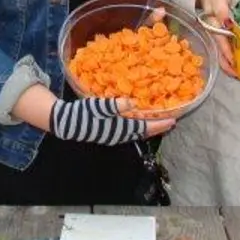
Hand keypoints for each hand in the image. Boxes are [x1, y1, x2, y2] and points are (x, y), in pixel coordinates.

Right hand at [51, 97, 173, 144]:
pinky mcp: (109, 134)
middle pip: (144, 132)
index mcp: (120, 128)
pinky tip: (139, 121)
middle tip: (171, 121)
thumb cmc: (83, 113)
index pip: (145, 126)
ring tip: (158, 121)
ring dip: (149, 128)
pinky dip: (138, 127)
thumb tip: (133, 103)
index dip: (159, 123)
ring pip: (137, 133)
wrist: (66, 123)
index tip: (173, 121)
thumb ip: (116, 104)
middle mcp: (120, 135)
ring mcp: (115, 136)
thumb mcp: (99, 105)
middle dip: (158, 127)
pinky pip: (130, 131)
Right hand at [195, 0, 237, 77]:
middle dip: (228, 67)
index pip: (221, 44)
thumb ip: (222, 11)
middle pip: (219, 54)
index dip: (228, 55)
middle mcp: (214, 35)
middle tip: (239, 77)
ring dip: (229, 66)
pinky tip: (238, 65)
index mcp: (214, 27)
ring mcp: (217, 37)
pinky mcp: (220, 36)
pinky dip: (230, 60)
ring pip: (221, 55)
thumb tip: (227, 23)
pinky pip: (224, 51)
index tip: (236, 65)